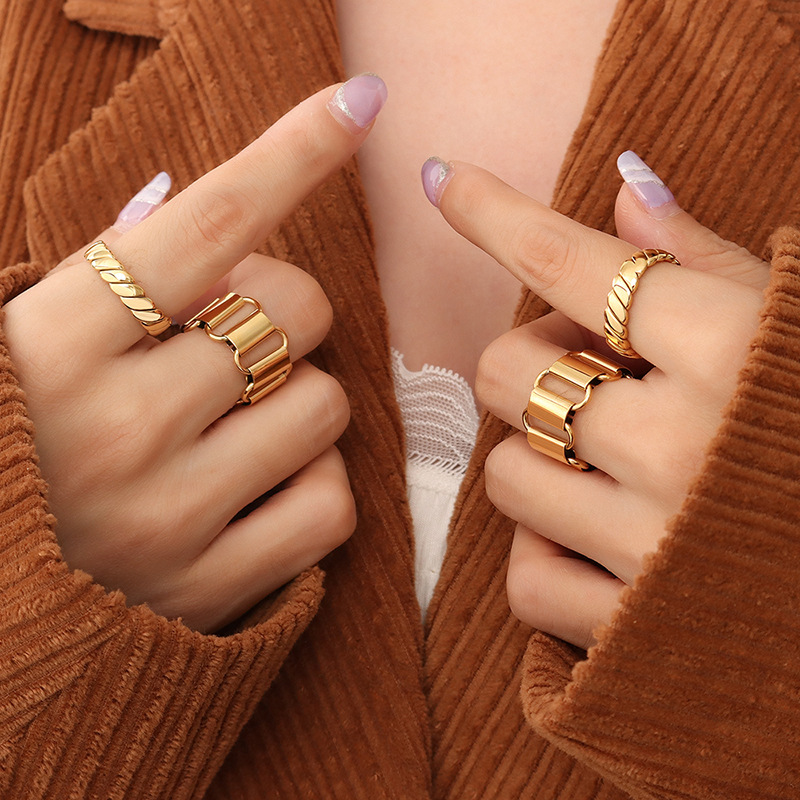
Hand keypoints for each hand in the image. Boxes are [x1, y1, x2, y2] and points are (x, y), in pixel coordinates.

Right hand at [2, 75, 386, 631]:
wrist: (2, 589)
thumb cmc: (29, 437)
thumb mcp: (41, 338)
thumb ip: (120, 272)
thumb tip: (216, 197)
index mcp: (54, 344)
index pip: (207, 222)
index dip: (292, 151)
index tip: (357, 103)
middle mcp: (111, 430)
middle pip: (297, 311)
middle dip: (286, 312)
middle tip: (236, 340)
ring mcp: (164, 519)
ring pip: (326, 406)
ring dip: (299, 402)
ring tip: (238, 426)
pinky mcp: (211, 591)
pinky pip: (333, 504)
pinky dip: (313, 486)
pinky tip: (259, 492)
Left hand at [425, 153, 768, 648]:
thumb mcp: (799, 325)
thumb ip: (708, 260)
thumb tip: (626, 186)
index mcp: (731, 349)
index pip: (570, 260)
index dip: (492, 212)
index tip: (442, 181)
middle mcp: (681, 444)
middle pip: (507, 372)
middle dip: (534, 363)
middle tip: (592, 371)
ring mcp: (654, 544)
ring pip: (505, 475)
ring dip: (540, 459)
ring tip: (605, 463)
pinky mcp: (637, 628)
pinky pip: (526, 578)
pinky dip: (547, 553)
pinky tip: (597, 540)